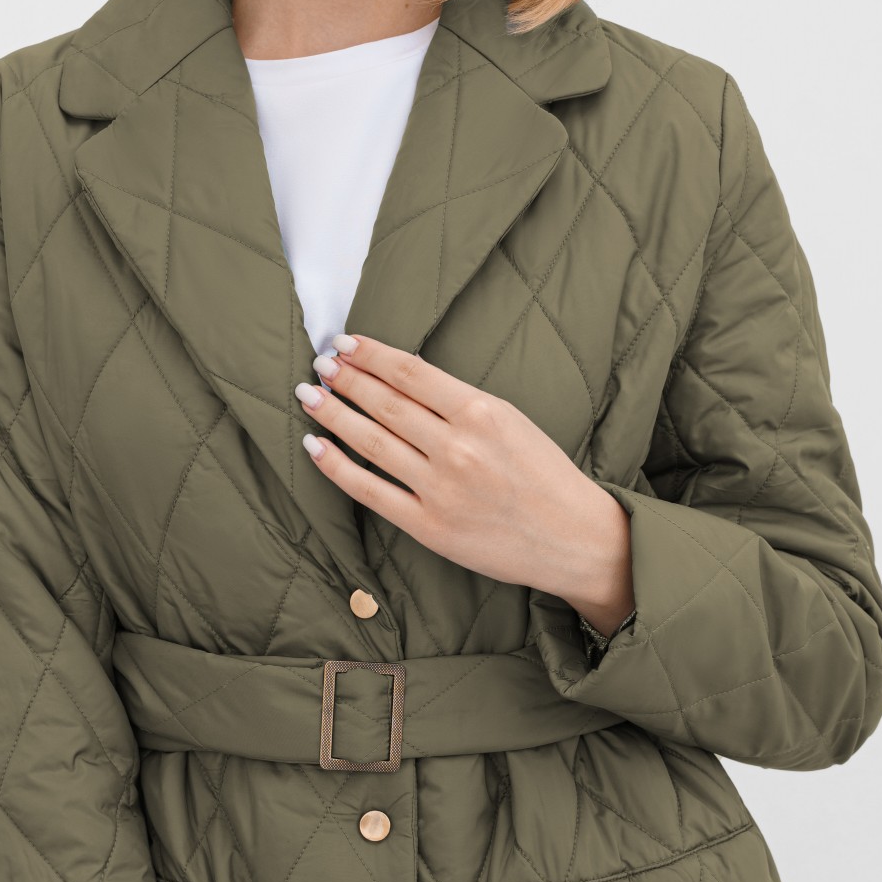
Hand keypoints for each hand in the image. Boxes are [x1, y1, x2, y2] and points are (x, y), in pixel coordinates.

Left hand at [294, 332, 633, 635]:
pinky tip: (315, 446)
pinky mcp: (429, 526)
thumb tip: (403, 376)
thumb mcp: (512, 420)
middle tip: (320, 363)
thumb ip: (460, 402)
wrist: (572, 538)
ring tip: (309, 395)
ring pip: (371, 442)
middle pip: (385, 403)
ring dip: (333, 414)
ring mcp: (441, 489)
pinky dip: (337, 467)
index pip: (410, 373)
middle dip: (346, 379)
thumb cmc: (544, 475)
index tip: (345, 343)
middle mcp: (458, 448)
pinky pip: (370, 491)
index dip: (371, 355)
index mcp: (483, 413)